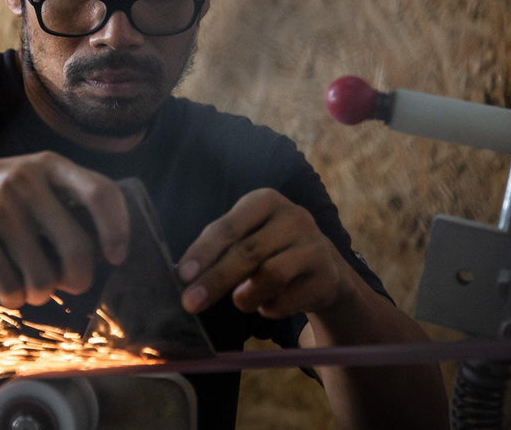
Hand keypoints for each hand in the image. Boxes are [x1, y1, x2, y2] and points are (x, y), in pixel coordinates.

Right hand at [0, 152, 128, 308]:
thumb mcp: (21, 178)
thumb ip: (57, 199)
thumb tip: (98, 250)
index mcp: (46, 165)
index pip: (101, 193)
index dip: (118, 229)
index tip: (115, 256)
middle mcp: (26, 181)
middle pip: (79, 248)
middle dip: (78, 279)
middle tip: (68, 285)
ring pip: (45, 277)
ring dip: (40, 294)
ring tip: (30, 289)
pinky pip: (11, 286)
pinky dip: (13, 297)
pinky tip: (6, 290)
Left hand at [176, 188, 354, 318]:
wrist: (324, 269)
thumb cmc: (271, 250)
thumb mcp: (247, 238)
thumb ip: (221, 250)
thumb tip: (186, 276)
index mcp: (265, 200)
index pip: (228, 227)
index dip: (204, 251)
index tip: (183, 275)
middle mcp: (294, 216)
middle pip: (246, 252)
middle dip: (214, 280)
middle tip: (190, 303)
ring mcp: (314, 245)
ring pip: (270, 276)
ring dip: (246, 296)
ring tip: (240, 302)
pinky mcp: (327, 275)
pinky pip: (288, 300)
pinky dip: (269, 308)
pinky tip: (268, 304)